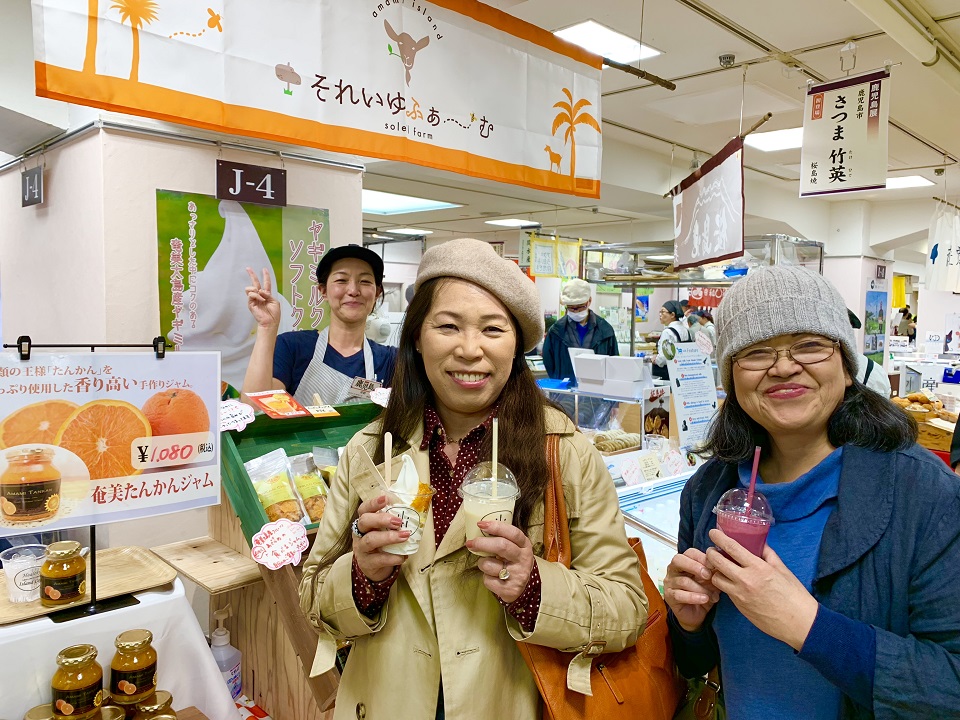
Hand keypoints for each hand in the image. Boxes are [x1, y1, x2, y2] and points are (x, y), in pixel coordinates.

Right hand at [245, 267, 281, 329]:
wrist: (270, 322)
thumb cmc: (274, 314)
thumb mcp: (275, 301)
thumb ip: (268, 294)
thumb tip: (261, 291)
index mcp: (266, 295)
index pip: (266, 283)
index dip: (265, 276)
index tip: (264, 269)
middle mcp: (259, 296)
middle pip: (255, 283)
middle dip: (252, 275)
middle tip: (248, 268)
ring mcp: (254, 299)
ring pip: (250, 288)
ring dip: (256, 290)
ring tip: (262, 297)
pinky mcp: (250, 303)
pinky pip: (251, 295)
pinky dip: (257, 296)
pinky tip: (261, 300)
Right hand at [352, 496, 409, 581]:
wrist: (375, 568)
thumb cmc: (382, 544)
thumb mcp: (384, 530)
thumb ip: (393, 521)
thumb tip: (414, 510)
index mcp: (364, 522)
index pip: (364, 509)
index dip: (373, 503)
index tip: (385, 498)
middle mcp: (360, 534)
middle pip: (364, 522)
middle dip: (381, 519)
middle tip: (398, 521)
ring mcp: (361, 549)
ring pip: (370, 540)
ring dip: (389, 537)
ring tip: (405, 536)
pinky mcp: (366, 563)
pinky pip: (378, 559)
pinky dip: (392, 557)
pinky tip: (403, 556)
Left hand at [467, 521, 534, 603]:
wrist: (522, 587)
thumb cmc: (512, 562)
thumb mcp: (514, 548)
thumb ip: (502, 538)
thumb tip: (479, 528)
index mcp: (524, 545)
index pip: (513, 533)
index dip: (496, 527)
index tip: (481, 524)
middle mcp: (523, 559)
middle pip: (502, 546)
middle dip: (482, 543)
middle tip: (470, 543)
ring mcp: (518, 575)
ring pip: (490, 564)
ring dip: (482, 563)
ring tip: (487, 564)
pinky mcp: (510, 590)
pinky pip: (488, 580)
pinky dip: (486, 578)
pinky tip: (493, 578)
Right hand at [663, 548, 719, 631]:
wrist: (697, 614)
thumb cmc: (703, 593)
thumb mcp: (711, 581)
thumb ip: (714, 573)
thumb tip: (721, 565)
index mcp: (685, 562)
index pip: (690, 553)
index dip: (702, 557)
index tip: (714, 565)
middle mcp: (674, 569)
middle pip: (678, 560)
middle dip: (695, 567)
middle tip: (708, 576)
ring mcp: (670, 582)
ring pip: (683, 581)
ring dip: (700, 588)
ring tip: (710, 595)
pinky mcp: (669, 596)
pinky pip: (679, 595)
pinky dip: (694, 597)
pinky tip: (704, 599)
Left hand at [706, 528, 818, 650]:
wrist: (798, 623)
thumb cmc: (794, 595)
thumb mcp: (783, 570)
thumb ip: (768, 555)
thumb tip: (759, 543)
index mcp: (758, 568)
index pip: (732, 548)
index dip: (719, 538)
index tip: (713, 532)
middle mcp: (745, 580)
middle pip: (717, 562)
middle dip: (711, 553)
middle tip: (713, 550)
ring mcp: (740, 595)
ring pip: (716, 578)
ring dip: (715, 571)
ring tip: (721, 567)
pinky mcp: (739, 606)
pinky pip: (725, 591)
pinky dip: (724, 584)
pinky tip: (731, 581)